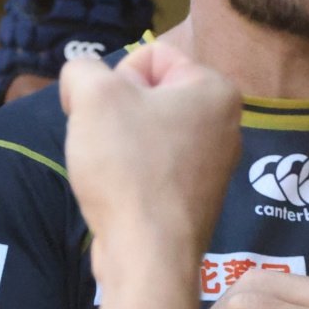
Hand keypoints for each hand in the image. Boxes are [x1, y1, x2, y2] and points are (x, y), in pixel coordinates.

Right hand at [63, 44, 240, 308]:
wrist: (147, 254)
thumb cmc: (128, 166)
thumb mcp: (93, 96)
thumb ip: (82, 69)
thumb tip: (82, 78)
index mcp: (216, 90)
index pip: (153, 54)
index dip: (116, 77)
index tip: (107, 110)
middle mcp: (226, 125)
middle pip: (151, 94)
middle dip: (117, 111)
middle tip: (105, 140)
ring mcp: (214, 166)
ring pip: (148, 132)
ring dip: (119, 143)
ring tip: (110, 169)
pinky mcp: (196, 200)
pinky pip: (154, 168)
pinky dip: (131, 174)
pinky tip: (121, 193)